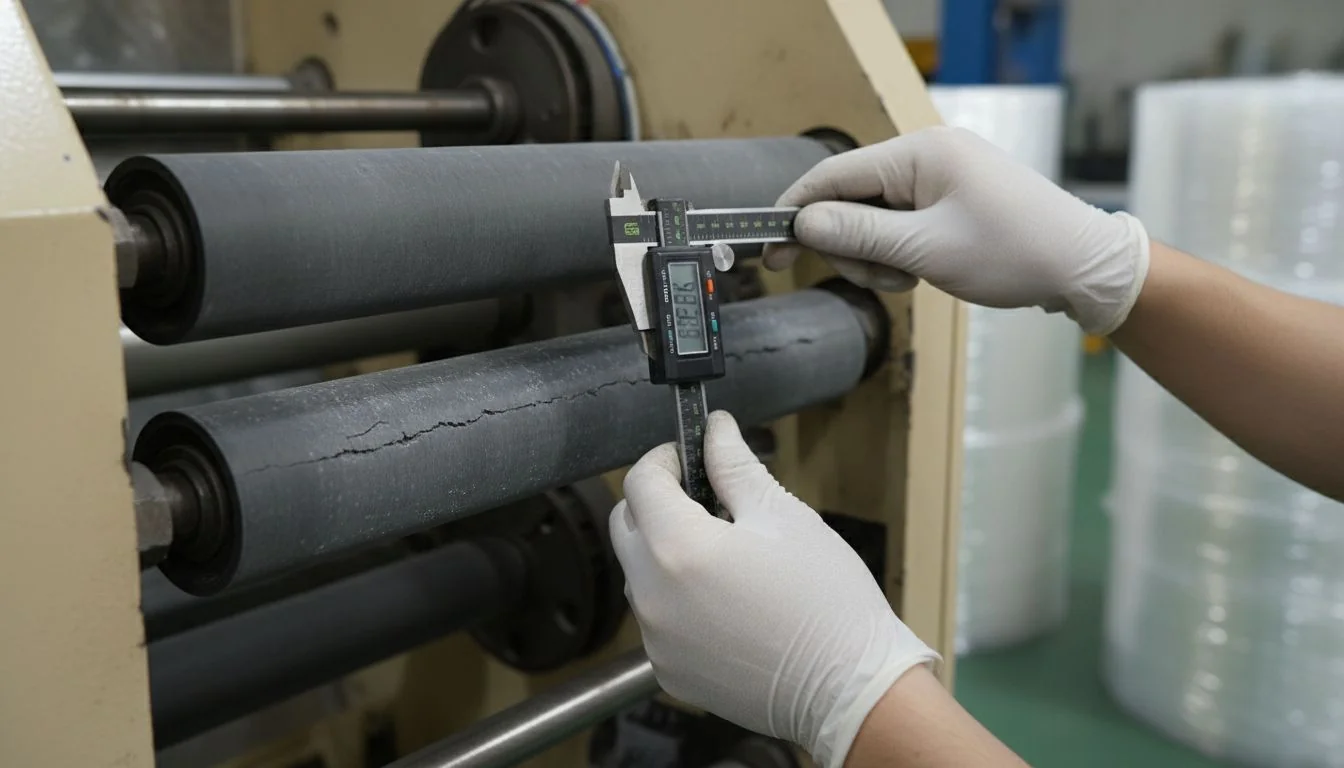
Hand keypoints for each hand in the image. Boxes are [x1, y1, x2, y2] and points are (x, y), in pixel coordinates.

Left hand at [611, 412, 937, 767]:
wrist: (849, 690)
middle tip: (703, 498)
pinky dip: (676, 601)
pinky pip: (656, 620)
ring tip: (722, 555)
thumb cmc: (826, 601)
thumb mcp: (783, 516)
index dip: (663, 459)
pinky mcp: (667, 670)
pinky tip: (724, 603)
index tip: (687, 456)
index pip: (640, 482)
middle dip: (655, 503)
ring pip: (638, 574)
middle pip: (626, 526)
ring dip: (663, 553)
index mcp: (678, 547)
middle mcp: (653, 595)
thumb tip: (716, 430)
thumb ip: (735, 467)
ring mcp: (656, 639)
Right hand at [765, 126, 1149, 334]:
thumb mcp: (925, 251)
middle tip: (878, 280)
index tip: (771, 249)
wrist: (1083, 266)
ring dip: (879, 256)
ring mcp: (942, 175)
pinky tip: (924, 271)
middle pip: (851, 200)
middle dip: (852, 246)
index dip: (796, 213)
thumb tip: (805, 224)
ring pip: (875, 217)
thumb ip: (858, 236)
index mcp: (919, 153)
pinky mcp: (952, 197)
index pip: (833, 175)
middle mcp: (927, 155)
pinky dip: (900, 252)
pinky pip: (902, 222)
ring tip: (911, 280)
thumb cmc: (1015, 253)